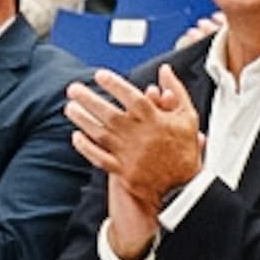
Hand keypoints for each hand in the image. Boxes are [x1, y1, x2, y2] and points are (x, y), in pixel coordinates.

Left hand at [67, 66, 207, 214]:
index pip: (131, 97)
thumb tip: (165, 70)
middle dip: (88, 99)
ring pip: (100, 133)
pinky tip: (77, 136)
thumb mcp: (188, 117)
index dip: (114, 84)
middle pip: (109, 113)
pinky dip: (86, 148)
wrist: (187, 188)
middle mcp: (139, 135)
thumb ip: (176, 91)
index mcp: (155, 120)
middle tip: (74, 89)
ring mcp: (129, 154)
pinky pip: (99, 158)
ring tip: (70, 108)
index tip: (100, 75)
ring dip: (83, 119)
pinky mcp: (123, 171)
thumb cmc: (185, 151)